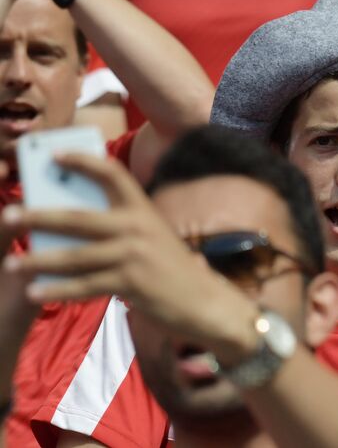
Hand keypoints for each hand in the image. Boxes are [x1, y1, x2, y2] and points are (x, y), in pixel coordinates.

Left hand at [2, 153, 262, 366]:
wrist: (201, 299)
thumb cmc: (168, 266)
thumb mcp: (148, 235)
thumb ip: (116, 226)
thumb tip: (62, 225)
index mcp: (142, 208)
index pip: (112, 174)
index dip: (83, 162)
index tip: (55, 155)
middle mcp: (137, 226)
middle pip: (79, 217)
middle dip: (40, 216)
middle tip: (9, 215)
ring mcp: (134, 254)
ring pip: (76, 256)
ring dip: (39, 261)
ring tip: (12, 263)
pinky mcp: (131, 282)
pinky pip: (84, 286)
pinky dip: (57, 291)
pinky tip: (34, 293)